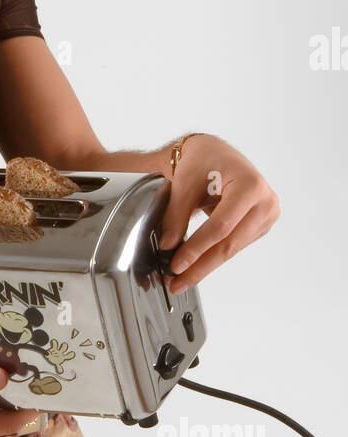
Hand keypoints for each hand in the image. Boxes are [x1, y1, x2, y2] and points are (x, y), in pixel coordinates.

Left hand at [158, 134, 279, 292]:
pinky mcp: (260, 224)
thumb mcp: (184, 184)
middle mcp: (265, 201)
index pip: (221, 226)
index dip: (198, 248)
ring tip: (181, 280)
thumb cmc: (202, 160)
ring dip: (206, 266)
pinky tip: (197, 266)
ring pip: (233, 249)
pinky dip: (214, 256)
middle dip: (201, 266)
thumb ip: (176, 215)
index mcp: (250, 185)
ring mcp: (266, 214)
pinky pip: (235, 245)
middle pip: (230, 243)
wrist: (213, 152)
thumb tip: (169, 246)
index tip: (177, 265)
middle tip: (177, 283)